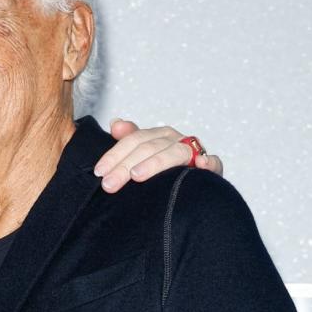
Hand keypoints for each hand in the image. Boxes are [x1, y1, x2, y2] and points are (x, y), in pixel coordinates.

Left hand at [95, 120, 224, 193]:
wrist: (193, 188)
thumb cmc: (164, 171)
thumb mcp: (143, 155)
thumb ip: (129, 139)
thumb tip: (115, 123)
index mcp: (159, 136)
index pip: (134, 140)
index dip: (115, 155)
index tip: (99, 172)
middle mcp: (175, 140)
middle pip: (148, 148)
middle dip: (125, 166)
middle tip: (109, 184)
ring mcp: (194, 152)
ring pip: (173, 153)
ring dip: (155, 163)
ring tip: (136, 175)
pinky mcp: (210, 167)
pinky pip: (212, 162)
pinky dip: (208, 162)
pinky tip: (200, 165)